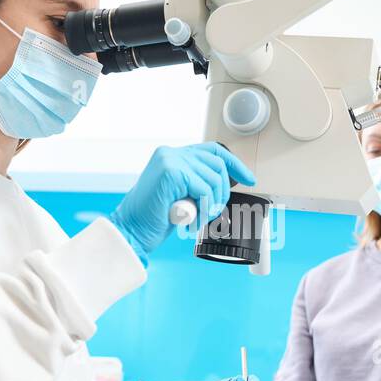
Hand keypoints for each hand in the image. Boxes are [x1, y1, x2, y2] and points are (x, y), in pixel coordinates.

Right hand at [108, 143, 254, 263]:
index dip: (234, 164)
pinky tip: (192, 219)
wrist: (131, 230)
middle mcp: (171, 153)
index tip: (249, 179)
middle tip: (212, 212)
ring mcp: (170, 160)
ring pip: (213, 179)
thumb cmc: (153, 218)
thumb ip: (195, 181)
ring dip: (212, 203)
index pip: (213, 150)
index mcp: (172, 155)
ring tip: (199, 218)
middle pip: (217, 164)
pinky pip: (204, 189)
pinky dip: (204, 207)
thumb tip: (225, 182)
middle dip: (223, 192)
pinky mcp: (171, 172)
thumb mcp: (181, 194)